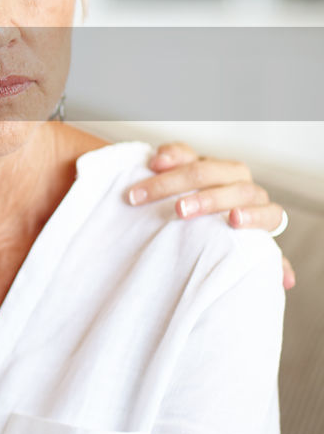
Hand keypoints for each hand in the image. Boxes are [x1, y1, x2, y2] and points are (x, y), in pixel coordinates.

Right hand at [126, 141, 294, 288]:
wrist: (208, 212)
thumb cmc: (226, 238)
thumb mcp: (243, 250)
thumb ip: (261, 260)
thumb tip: (286, 281)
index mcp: (261, 211)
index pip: (268, 212)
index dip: (253, 215)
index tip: (233, 221)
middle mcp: (243, 187)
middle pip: (233, 189)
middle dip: (205, 199)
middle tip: (179, 210)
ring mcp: (218, 170)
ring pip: (205, 168)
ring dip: (176, 179)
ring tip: (147, 194)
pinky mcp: (194, 158)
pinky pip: (183, 151)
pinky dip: (169, 155)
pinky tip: (154, 163)